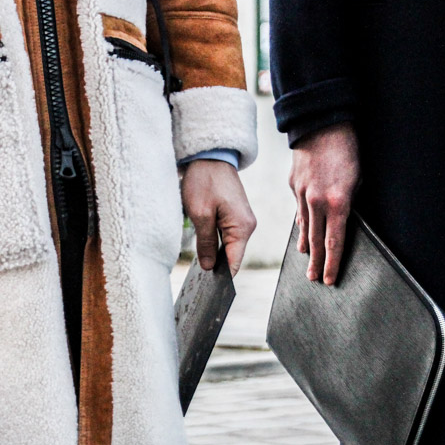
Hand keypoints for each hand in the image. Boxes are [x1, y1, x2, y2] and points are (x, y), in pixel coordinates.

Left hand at [181, 159, 256, 275]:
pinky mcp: (234, 215)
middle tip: (197, 277)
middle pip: (232, 256)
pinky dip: (214, 241)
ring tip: (198, 261)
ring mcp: (242, 220)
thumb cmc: (204, 181)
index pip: (234, 262)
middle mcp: (247, 226)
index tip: (208, 288)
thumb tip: (209, 267)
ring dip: (213, 252)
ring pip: (227, 246)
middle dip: (216, 266)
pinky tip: (202, 245)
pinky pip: (225, 235)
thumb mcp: (200, 215)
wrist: (209, 156)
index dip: (222, 277)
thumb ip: (205, 243)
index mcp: (242, 228)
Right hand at [289, 123, 360, 284]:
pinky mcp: (294, 185)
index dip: (332, 263)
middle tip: (315, 279)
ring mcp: (302, 194)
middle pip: (317, 241)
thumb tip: (344, 219)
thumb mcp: (358, 177)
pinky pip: (299, 211)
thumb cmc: (348, 149)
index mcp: (337, 203)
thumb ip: (350, 202)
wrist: (321, 123)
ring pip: (305, 227)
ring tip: (307, 261)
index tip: (330, 280)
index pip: (334, 242)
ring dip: (308, 246)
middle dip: (317, 263)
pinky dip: (302, 225)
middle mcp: (316, 202)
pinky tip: (303, 234)